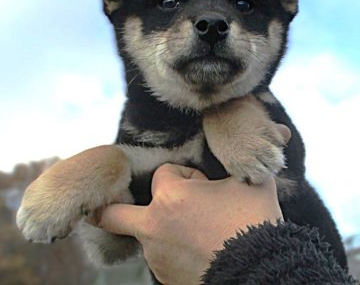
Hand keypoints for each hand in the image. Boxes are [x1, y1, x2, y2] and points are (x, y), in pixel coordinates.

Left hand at [99, 164, 283, 284]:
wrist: (261, 272)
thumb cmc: (254, 223)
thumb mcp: (252, 183)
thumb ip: (251, 157)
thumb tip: (281, 131)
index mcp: (170, 197)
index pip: (165, 172)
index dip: (187, 175)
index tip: (206, 185)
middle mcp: (153, 226)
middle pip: (113, 214)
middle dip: (107, 209)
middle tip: (101, 209)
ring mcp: (155, 255)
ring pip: (145, 231)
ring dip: (161, 224)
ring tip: (194, 227)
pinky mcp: (164, 277)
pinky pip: (159, 254)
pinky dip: (169, 246)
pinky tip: (196, 245)